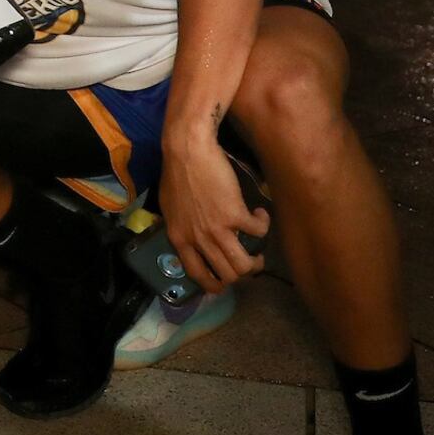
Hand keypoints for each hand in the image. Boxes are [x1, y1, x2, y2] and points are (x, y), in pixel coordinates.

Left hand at [157, 133, 268, 292]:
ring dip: (257, 260)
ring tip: (259, 247)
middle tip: (249, 261)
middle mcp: (198, 240)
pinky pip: (259, 232)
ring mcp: (217, 230)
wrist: (187, 150)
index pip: (197, 276)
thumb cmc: (177, 174)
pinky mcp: (235, 215)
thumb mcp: (170, 208)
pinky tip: (260, 213)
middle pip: (228, 276)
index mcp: (179, 239)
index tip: (225, 280)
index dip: (214, 284)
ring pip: (245, 266)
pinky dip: (263, 224)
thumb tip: (192, 241)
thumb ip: (182, 228)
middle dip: (242, 273)